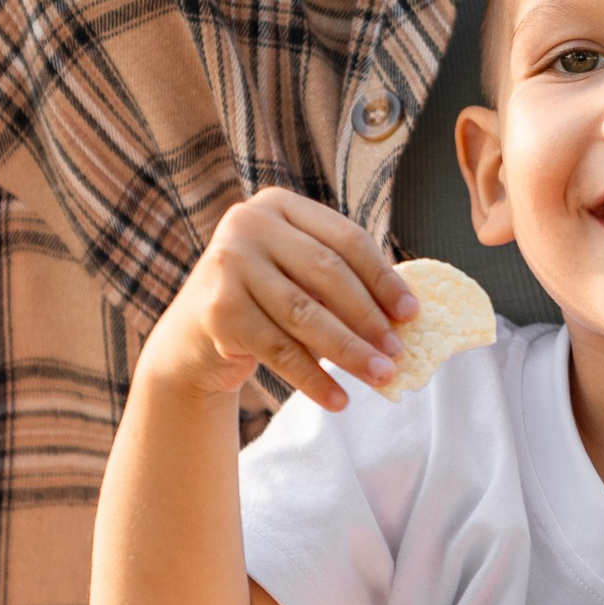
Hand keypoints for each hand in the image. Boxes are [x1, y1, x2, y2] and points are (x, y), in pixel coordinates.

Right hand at [140, 192, 414, 415]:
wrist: (191, 340)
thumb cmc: (261, 303)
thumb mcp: (297, 276)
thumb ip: (340, 280)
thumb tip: (407, 312)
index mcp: (277, 204)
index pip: (345, 239)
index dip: (383, 278)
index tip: (412, 313)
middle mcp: (247, 223)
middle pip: (327, 274)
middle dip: (369, 318)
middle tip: (398, 352)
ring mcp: (227, 263)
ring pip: (305, 314)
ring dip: (350, 351)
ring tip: (381, 377)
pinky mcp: (217, 309)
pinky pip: (279, 349)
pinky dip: (313, 379)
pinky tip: (338, 400)